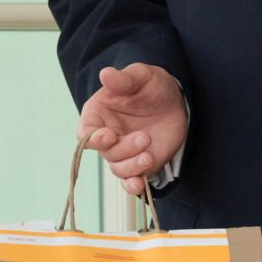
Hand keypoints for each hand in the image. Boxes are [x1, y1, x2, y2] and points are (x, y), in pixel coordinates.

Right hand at [79, 63, 187, 194]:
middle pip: (105, 153)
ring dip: (132, 167)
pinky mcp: (139, 165)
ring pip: (118, 169)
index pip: (85, 134)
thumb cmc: (152, 86)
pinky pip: (131, 182)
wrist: (176, 101)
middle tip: (145, 137)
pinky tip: (140, 185)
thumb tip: (105, 74)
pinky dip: (133, 187)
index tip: (110, 135)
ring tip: (149, 156)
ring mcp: (123, 153)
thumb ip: (123, 79)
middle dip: (124, 149)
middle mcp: (107, 137)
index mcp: (98, 115)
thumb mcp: (141, 76)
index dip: (94, 139)